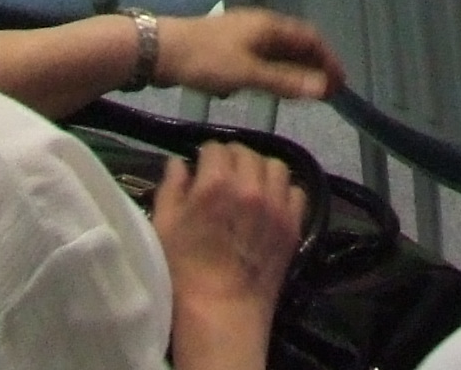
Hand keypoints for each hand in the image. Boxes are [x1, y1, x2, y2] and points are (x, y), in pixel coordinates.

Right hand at [154, 142, 305, 369]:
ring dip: (261, 171)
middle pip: (247, 153)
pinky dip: (284, 192)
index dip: (207, 158)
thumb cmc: (183, 271)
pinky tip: (271, 204)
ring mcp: (276, 205)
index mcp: (216, 183)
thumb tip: (180, 163)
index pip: (216, 147)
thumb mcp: (164, 225)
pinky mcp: (293, 224)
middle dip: (233, 161)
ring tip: (251, 186)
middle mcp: (250, 187)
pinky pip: (296, 192)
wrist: (221, 312)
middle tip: (225, 179)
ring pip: (276, 166)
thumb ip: (171, 187)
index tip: (203, 171)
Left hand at [155, 7, 343, 102]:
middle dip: (314, 65)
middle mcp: (261, 25)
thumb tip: (324, 88)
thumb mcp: (248, 74)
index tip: (340, 84)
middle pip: (297, 42)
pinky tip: (270, 87)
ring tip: (304, 93)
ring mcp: (244, 34)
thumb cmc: (207, 60)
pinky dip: (275, 71)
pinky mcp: (229, 46)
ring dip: (294, 69)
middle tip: (326, 92)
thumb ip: (286, 81)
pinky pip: (263, 57)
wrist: (161, 51)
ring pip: (279, 50)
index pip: (310, 37)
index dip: (328, 58)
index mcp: (270, 25)